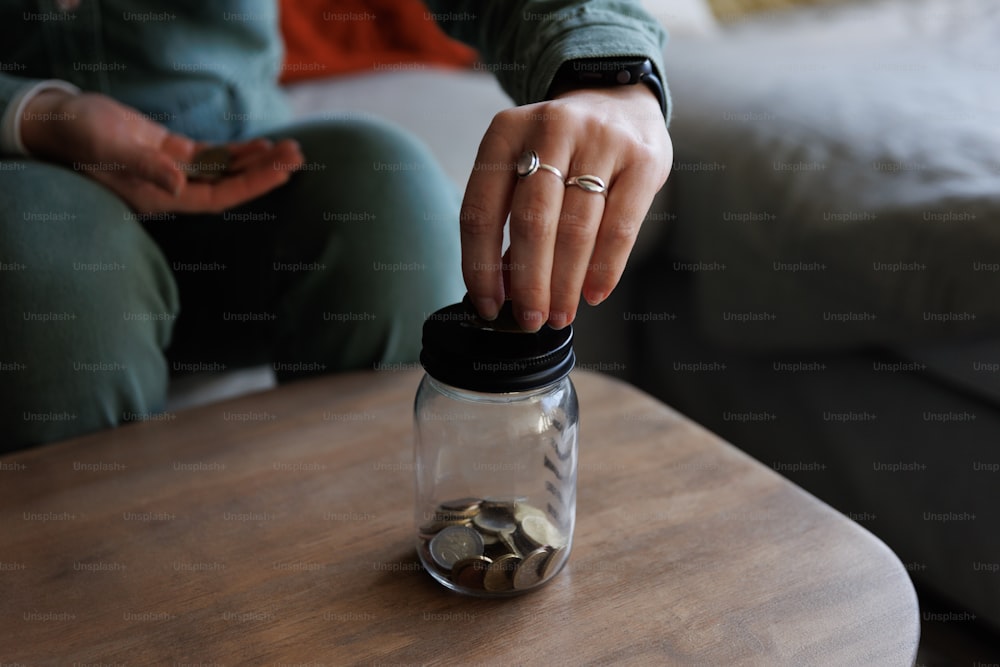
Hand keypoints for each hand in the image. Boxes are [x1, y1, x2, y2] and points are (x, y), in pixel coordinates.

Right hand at [20, 90, 303, 213]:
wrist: (61, 125)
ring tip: (292, 149)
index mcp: (162, 197)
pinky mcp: (173, 153)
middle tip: (299, 156)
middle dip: (265, 172)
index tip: (281, 173)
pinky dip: (238, 151)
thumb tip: (180, 182)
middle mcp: (174, 189)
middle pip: (230, 185)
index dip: (251, 186)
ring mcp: (176, 171)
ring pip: (226, 170)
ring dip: (258, 161)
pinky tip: (263, 144)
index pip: (218, 197)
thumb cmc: (81, 139)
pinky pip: (214, 156)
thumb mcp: (110, 150)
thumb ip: (146, 167)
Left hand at [460, 85, 671, 330]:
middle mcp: (550, 129)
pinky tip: (594, 294)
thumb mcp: (525, 164)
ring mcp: (600, 140)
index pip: (481, 210)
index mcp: (505, 133)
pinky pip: (621, 226)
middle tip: (531, 319)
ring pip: (576, 227)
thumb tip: (502, 289)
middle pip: (532, 221)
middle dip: (529, 281)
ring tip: (560, 315)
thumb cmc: (562, 148)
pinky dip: (605, 268)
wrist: (619, 97)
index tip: (488, 306)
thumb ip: (511, 217)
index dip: (480, 266)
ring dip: (566, 282)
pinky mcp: (643, 158)